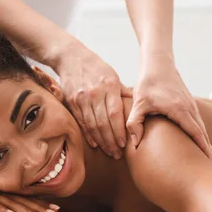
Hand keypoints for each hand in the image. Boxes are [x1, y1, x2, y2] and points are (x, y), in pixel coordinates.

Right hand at [56, 43, 131, 158]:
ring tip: (109, 152)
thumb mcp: (113, 76)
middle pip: (103, 123)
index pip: (115, 114)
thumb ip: (125, 92)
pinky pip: (81, 123)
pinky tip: (95, 144)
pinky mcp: (72, 103)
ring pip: (92, 126)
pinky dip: (88, 135)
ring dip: (101, 142)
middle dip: (111, 141)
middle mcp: (94, 94)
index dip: (119, 131)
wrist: (71, 58)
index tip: (124, 144)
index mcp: (108, 87)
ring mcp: (81, 99)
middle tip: (117, 154)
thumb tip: (141, 104)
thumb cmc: (96, 68)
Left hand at [127, 54, 211, 158]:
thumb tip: (134, 143)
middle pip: (202, 132)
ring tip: (207, 158)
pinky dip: (201, 132)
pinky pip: (198, 121)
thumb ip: (134, 123)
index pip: (195, 132)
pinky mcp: (189, 102)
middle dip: (206, 148)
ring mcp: (191, 104)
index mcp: (179, 109)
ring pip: (201, 126)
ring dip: (205, 141)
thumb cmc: (147, 83)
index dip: (202, 147)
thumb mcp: (138, 103)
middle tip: (209, 166)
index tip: (207, 161)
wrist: (157, 63)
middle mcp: (189, 107)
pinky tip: (200, 141)